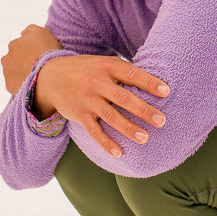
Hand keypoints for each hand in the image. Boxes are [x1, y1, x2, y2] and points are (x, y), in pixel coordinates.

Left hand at [1, 24, 61, 94]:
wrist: (50, 74)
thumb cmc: (48, 52)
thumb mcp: (42, 32)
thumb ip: (30, 29)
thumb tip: (22, 33)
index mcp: (13, 44)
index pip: (19, 48)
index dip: (30, 53)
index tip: (39, 57)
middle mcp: (6, 58)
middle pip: (14, 61)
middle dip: (22, 63)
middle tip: (37, 67)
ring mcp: (6, 73)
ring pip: (13, 73)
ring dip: (21, 74)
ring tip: (36, 77)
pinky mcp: (9, 86)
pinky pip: (15, 85)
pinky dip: (22, 85)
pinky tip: (33, 85)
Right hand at [35, 54, 169, 158]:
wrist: (50, 76)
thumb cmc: (86, 70)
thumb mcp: (103, 63)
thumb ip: (123, 71)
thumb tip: (154, 82)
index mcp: (107, 66)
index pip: (132, 74)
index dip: (149, 83)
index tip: (167, 92)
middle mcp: (97, 83)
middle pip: (124, 98)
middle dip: (144, 110)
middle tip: (162, 120)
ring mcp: (87, 100)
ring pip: (110, 117)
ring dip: (128, 128)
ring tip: (145, 138)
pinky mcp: (79, 115)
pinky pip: (94, 131)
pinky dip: (106, 143)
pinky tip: (119, 153)